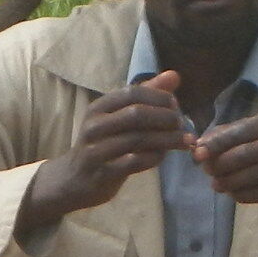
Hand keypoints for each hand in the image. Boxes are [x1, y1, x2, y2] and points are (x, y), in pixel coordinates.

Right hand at [20, 73, 189, 239]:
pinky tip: (164, 156)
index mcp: (99, 107)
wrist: (72, 180)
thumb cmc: (103, 143)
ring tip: (184, 141)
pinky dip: (154, 157)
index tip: (176, 105)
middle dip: (165, 117)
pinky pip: (134, 162)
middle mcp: (94, 126)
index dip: (159, 96)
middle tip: (182, 124)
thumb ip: (146, 96)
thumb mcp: (119, 117)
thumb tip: (174, 75)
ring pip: (138, 139)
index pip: (133, 92)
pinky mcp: (102, 172)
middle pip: (137, 114)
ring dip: (167, 139)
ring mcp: (96, 150)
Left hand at [196, 106, 257, 227]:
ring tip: (217, 184)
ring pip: (249, 176)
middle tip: (206, 171)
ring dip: (227, 182)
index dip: (216, 142)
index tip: (197, 152)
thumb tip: (201, 143)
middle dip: (218, 165)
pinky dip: (241, 194)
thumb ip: (237, 133)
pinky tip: (234, 193)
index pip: (242, 130)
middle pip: (242, 155)